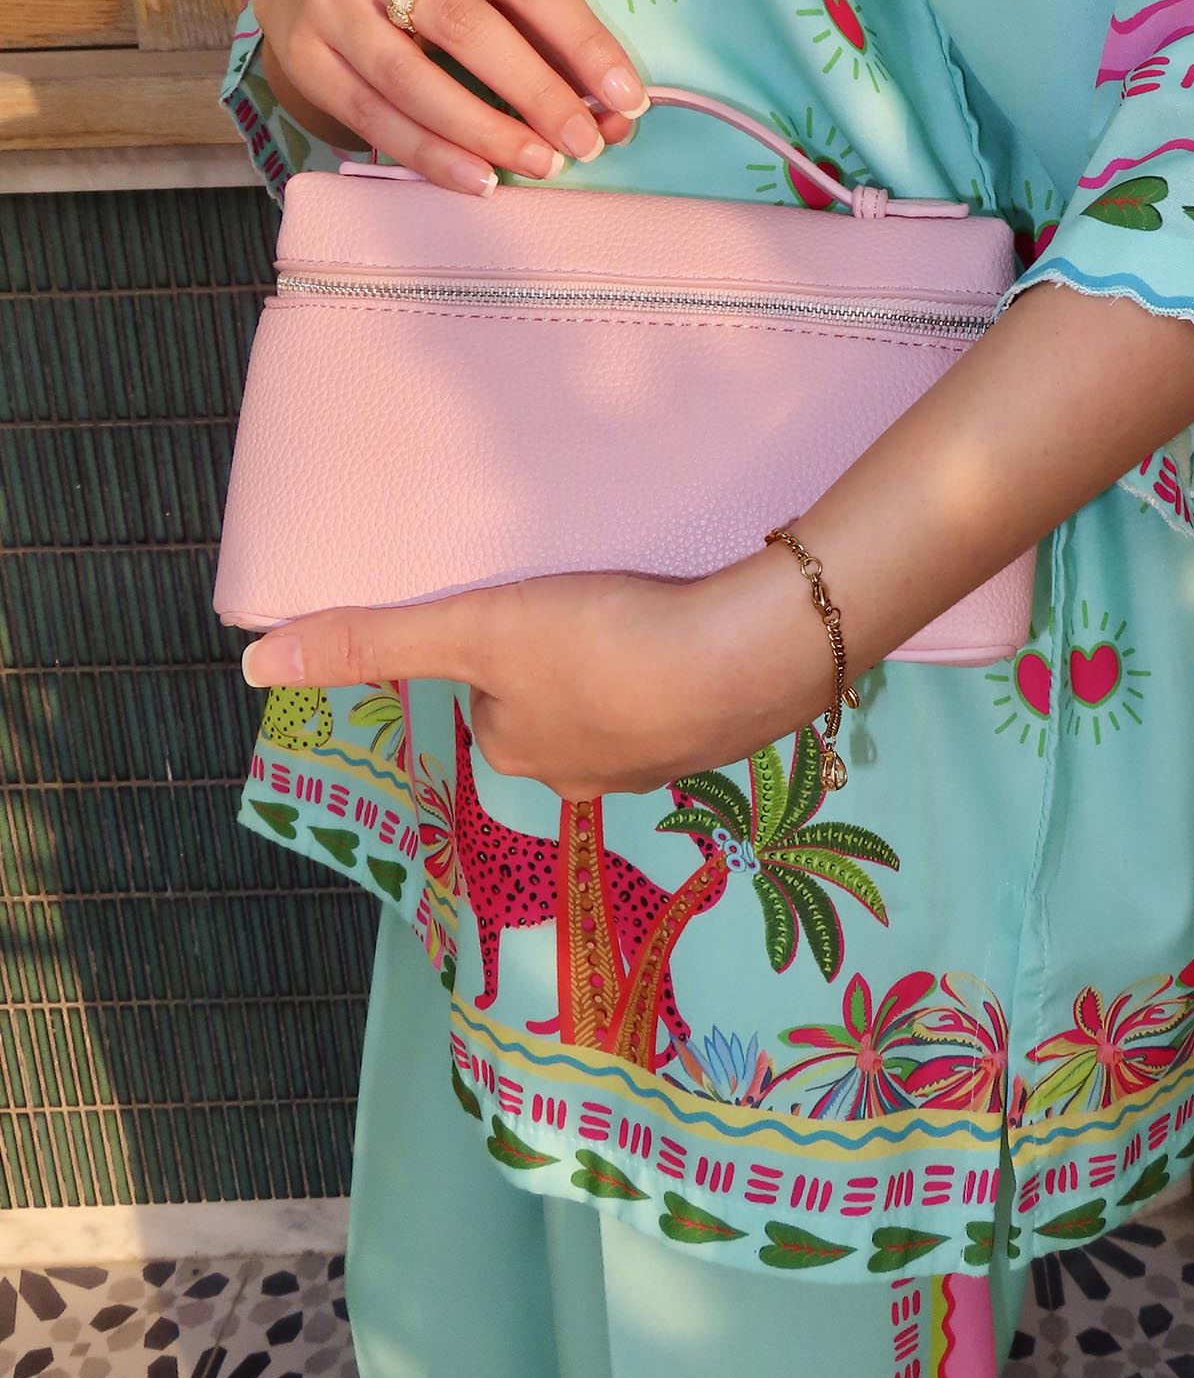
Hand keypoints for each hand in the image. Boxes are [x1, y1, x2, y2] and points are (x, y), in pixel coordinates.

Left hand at [237, 558, 832, 801]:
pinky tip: (700, 629)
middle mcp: (586, 780)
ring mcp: (663, 764)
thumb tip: (255, 665)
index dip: (502, 643)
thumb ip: (373, 642)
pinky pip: (685, 697)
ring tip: (646, 607)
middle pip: (551, 703)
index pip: (488, 695)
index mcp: (522, 755)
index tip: (532, 603)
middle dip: (565, 658)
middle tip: (589, 597)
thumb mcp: (474, 628)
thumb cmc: (604, 644)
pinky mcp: (726, 736)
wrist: (754, 654)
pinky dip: (685, 667)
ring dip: (628, 662)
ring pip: (621, 704)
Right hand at [252, 0, 649, 192]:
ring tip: (539, 165)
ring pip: (414, 80)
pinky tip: (478, 180)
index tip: (627, 95)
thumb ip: (533, 21)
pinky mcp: (305, 57)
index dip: (580, 38)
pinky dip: (432, 155)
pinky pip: (374, 117)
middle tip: (584, 141)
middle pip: (466, 26)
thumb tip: (610, 105)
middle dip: (535, 91)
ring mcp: (329, 2)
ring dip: (485, 132)